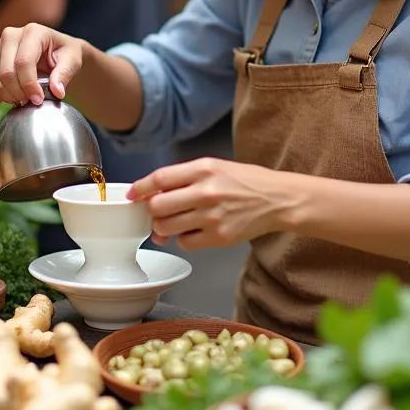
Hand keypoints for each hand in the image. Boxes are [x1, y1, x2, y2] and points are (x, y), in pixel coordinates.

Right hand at [0, 23, 84, 105]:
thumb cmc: (64, 53)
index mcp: (33, 32)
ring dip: (7, 96)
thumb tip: (57, 91)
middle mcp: (11, 35)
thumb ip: (64, 74)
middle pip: (6, 72)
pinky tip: (8, 99)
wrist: (55, 51)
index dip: (29, 85)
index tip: (38, 99)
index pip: (23, 62)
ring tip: (22, 100)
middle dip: (18, 93)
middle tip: (31, 101)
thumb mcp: (72, 61)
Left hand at [127, 158, 287, 250]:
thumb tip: (152, 193)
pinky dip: (183, 239)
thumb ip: (184, 178)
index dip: (140, 188)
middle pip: (158, 206)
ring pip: (166, 228)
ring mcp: (212, 217)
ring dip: (163, 228)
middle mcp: (206, 192)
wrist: (276, 199)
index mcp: (203, 169)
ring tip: (173, 223)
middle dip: (152, 211)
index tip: (132, 195)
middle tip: (158, 212)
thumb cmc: (244, 182)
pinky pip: (185, 242)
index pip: (160, 179)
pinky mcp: (219, 237)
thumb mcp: (214, 167)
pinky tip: (194, 230)